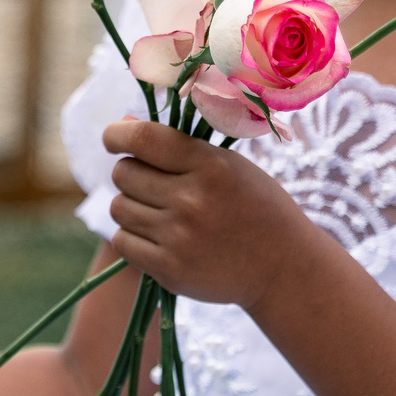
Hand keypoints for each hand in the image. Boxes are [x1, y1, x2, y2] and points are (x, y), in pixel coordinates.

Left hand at [102, 118, 332, 312]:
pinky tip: (157, 235)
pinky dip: (133, 236)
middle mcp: (192, 200)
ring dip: (132, 205)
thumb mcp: (230, 166)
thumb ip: (178, 146)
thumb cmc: (255, 207)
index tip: (113, 138)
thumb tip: (122, 125)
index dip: (117, 134)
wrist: (282, 267)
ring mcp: (179, 237)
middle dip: (131, 172)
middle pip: (123, 173)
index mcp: (211, 166)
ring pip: (119, 207)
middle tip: (152, 182)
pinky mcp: (169, 270)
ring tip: (159, 210)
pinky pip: (122, 241)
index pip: (142, 138)